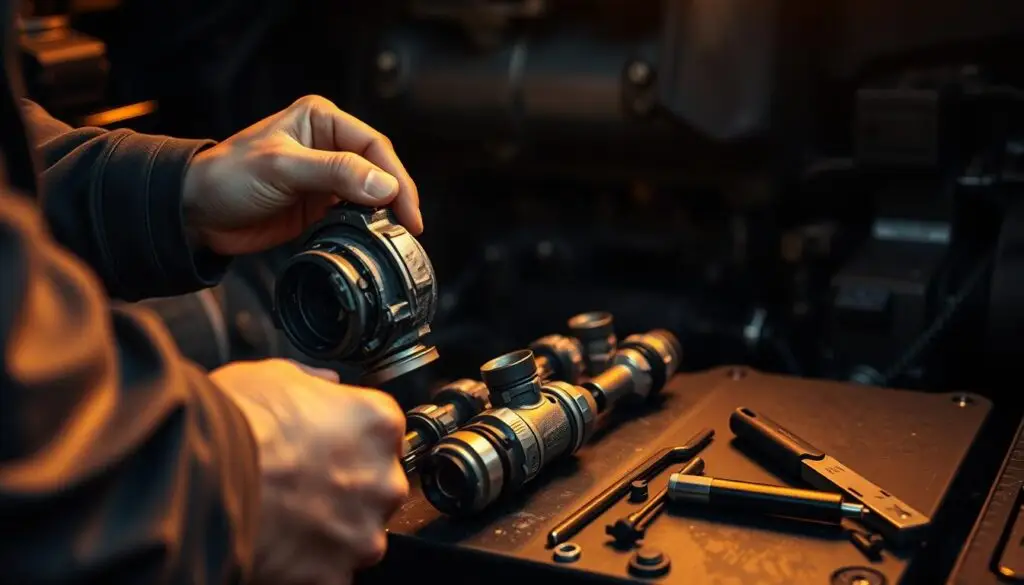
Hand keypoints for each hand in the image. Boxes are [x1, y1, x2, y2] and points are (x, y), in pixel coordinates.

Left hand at [183, 95, 421, 255]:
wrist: (196, 213)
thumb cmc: (227, 177)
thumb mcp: (283, 168)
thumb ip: (336, 173)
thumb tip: (385, 186)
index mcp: (321, 119)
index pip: (374, 145)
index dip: (395, 177)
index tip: (406, 208)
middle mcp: (328, 144)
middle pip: (379, 169)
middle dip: (396, 197)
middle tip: (409, 226)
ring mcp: (326, 176)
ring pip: (371, 193)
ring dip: (385, 214)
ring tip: (397, 234)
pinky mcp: (320, 205)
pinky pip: (355, 214)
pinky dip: (367, 227)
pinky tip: (373, 238)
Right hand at [210, 359, 408, 584]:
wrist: (201, 477)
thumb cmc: (236, 423)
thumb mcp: (275, 376)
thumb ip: (313, 383)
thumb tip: (325, 386)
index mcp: (377, 424)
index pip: (380, 435)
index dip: (347, 441)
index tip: (325, 447)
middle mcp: (383, 480)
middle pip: (375, 487)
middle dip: (345, 488)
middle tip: (300, 484)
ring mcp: (362, 532)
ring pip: (357, 534)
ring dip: (330, 530)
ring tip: (284, 518)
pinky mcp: (334, 575)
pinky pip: (329, 573)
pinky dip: (308, 566)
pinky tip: (278, 548)